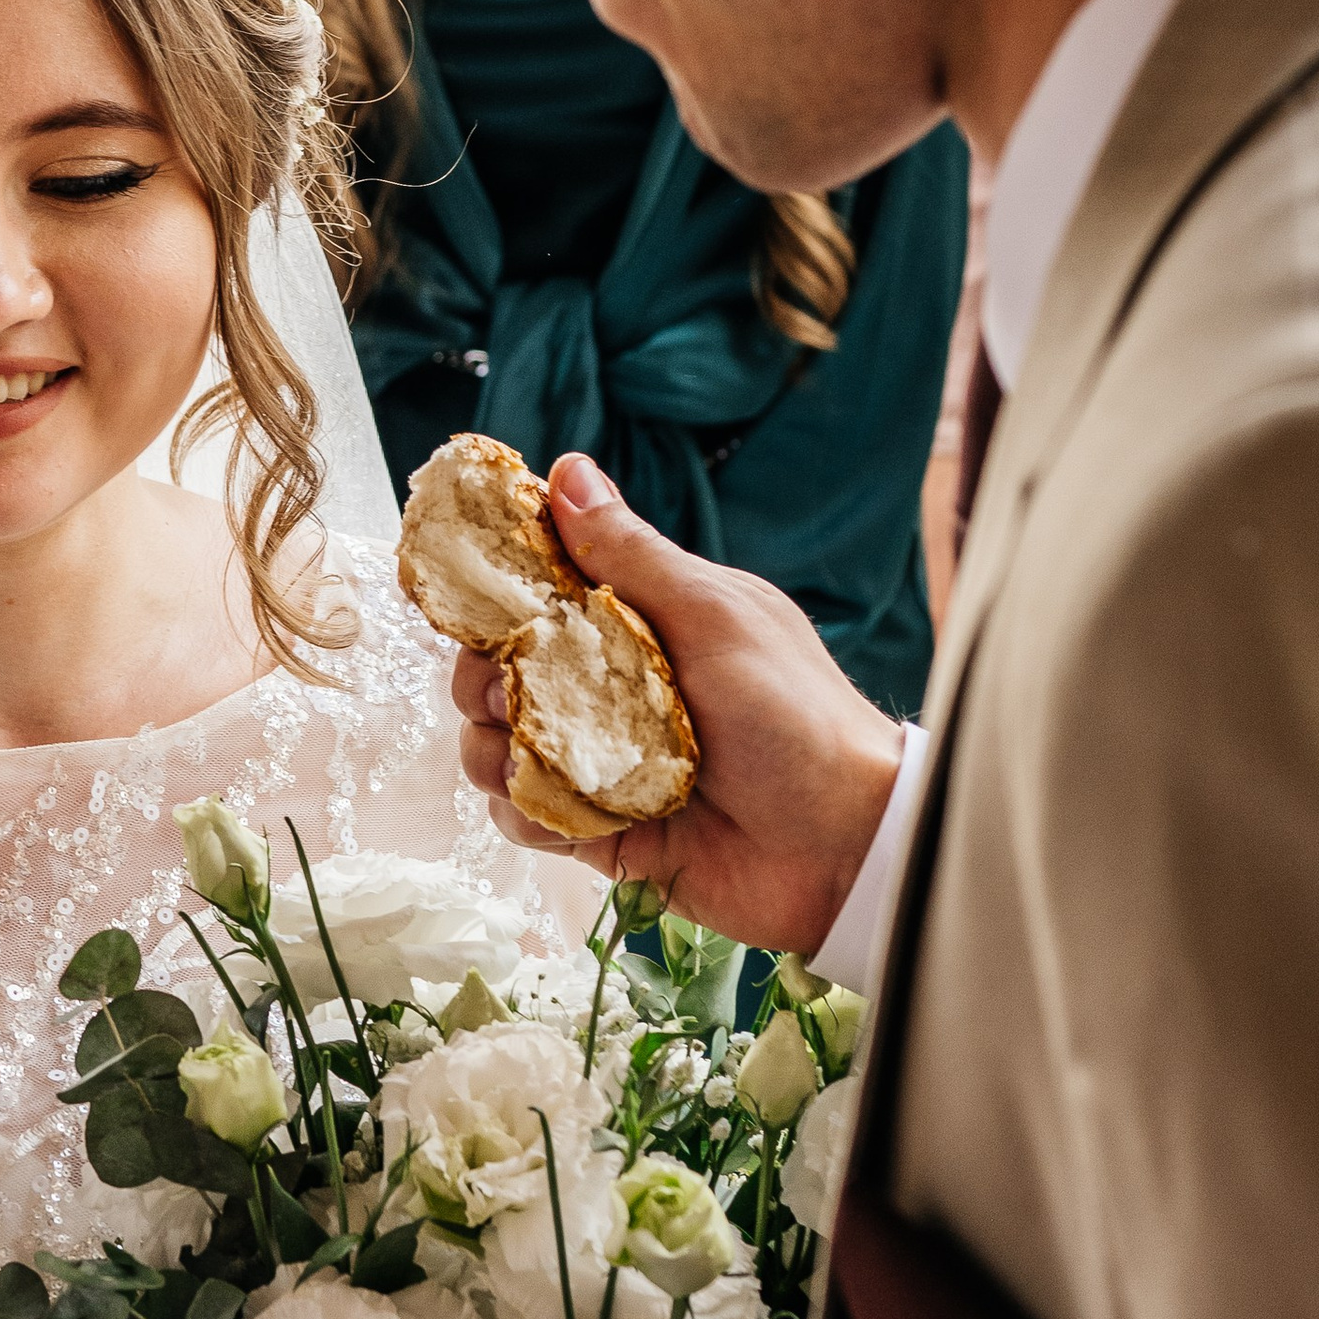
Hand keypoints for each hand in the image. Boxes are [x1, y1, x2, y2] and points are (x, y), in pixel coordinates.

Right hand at [453, 452, 904, 956]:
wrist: (840, 846)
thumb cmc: (796, 717)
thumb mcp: (713, 617)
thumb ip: (630, 554)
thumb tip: (568, 471)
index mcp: (640, 622)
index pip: (536, 594)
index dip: (494, 595)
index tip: (478, 605)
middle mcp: (609, 687)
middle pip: (494, 672)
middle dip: (483, 683)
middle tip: (513, 696)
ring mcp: (599, 759)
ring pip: (494, 746)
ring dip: (494, 753)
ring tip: (539, 761)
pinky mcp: (596, 828)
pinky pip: (522, 816)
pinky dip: (527, 815)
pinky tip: (567, 816)